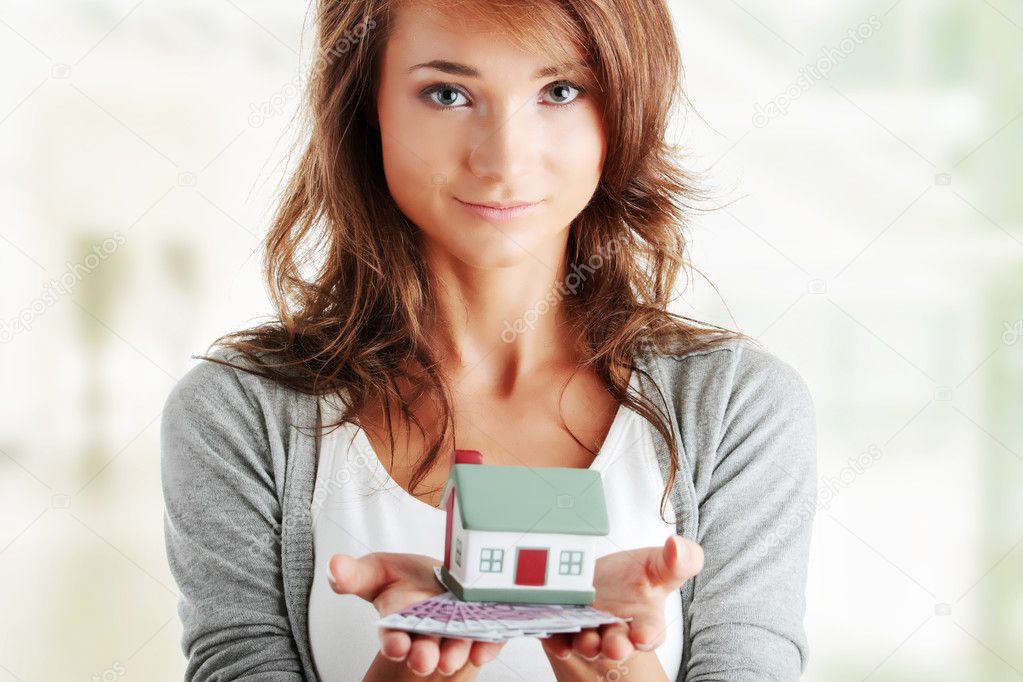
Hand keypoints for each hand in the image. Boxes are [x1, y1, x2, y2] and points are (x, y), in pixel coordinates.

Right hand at [328, 552, 507, 675]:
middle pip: (425, 647)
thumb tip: (334, 566)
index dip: (394, 642)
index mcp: (400, 623)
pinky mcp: (484, 629)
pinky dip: (487, 645)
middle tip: (423, 660)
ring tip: (451, 658)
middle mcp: (427, 633)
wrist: (445, 583)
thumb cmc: (410, 583)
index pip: (393, 636)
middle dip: (424, 655)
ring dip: (454, 653)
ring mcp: (457, 632)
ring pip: (455, 647)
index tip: (396, 646)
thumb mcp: (378, 571)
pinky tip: (483, 649)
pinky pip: (488, 640)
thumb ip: (355, 575)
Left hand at [540, 535, 703, 665]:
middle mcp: (617, 633)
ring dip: (587, 644)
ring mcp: (590, 633)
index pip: (650, 634)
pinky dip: (558, 640)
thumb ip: (676, 562)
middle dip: (616, 646)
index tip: (642, 635)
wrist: (600, 583)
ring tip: (586, 640)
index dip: (647, 636)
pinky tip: (557, 640)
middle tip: (614, 646)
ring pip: (588, 644)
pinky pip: (559, 639)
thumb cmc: (632, 579)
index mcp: (645, 622)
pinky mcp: (564, 631)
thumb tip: (679, 545)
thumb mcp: (657, 565)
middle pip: (617, 645)